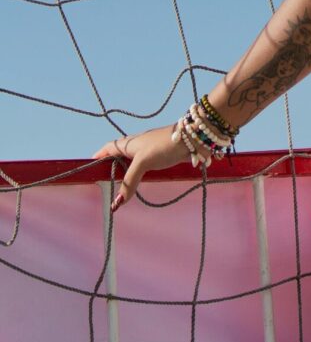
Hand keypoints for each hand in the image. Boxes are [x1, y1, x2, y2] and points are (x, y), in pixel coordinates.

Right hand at [91, 124, 207, 212]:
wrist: (192, 139)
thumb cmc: (164, 145)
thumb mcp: (143, 162)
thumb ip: (130, 181)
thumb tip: (117, 203)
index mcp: (126, 144)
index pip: (106, 150)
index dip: (96, 159)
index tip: (88, 171)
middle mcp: (135, 147)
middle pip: (117, 159)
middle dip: (109, 171)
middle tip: (101, 188)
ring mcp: (147, 153)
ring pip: (130, 166)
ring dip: (124, 177)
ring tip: (116, 193)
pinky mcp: (159, 160)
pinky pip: (143, 171)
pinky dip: (138, 179)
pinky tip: (137, 189)